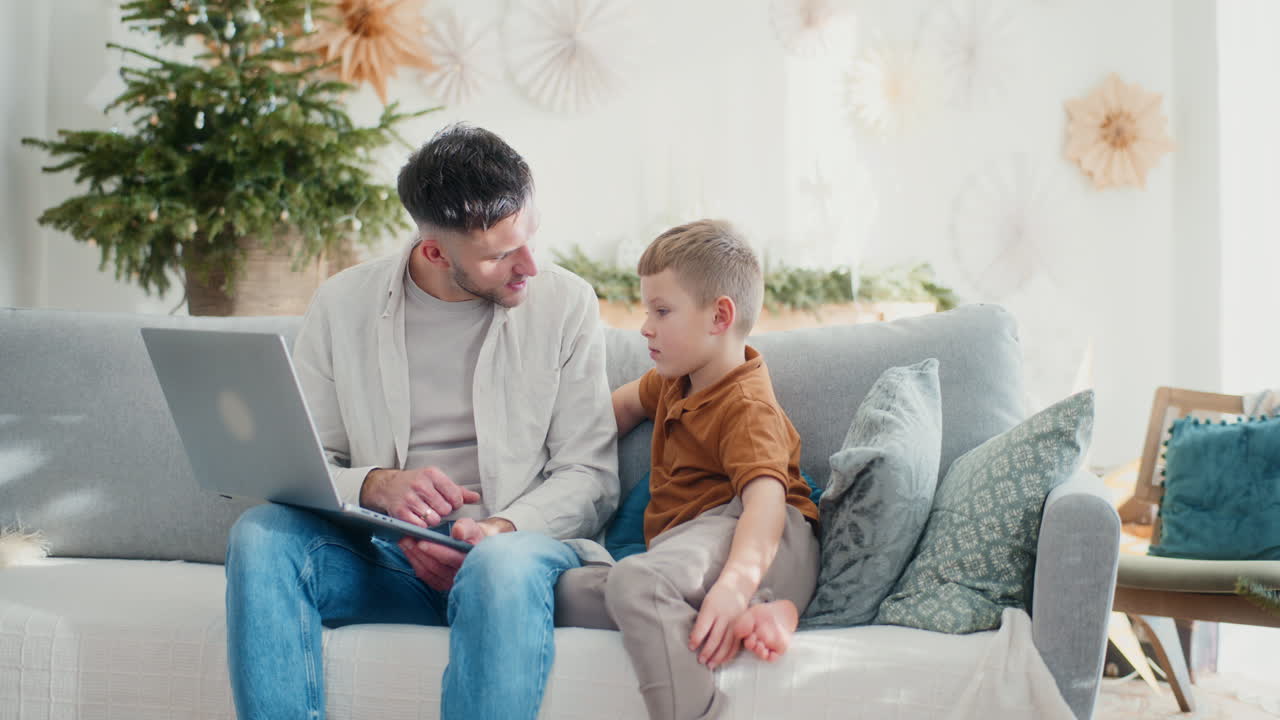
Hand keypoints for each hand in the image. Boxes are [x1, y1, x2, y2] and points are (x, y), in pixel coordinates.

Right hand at [361, 466, 480, 528]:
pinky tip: (418, 519)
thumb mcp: (436, 481)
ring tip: (426, 513)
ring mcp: (409, 498)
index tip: (449, 502)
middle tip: (435, 508)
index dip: (455, 503)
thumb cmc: (415, 483)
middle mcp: (420, 484)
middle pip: (446, 509)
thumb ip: (458, 490)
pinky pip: (420, 526)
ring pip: (434, 519)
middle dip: (443, 512)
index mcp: (432, 474)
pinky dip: (422, 526)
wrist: (387, 486)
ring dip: (432, 520)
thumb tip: (475, 497)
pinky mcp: (400, 512)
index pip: (456, 495)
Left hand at [398, 517, 513, 591]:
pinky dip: (415, 563)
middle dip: (418, 552)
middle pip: (435, 565)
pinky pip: (425, 576)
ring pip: (428, 571)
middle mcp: (461, 574)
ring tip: (403, 541)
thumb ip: (466, 528)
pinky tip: (408, 551)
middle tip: (405, 538)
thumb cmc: (472, 537)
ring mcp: (450, 581)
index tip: (421, 542)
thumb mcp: (473, 528)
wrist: (474, 548)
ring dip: (413, 556)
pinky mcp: (441, 584)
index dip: (436, 551)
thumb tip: (457, 532)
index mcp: (471, 560)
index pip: (452, 558)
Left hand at [688, 574, 752, 669]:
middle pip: (715, 637)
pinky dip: (729, 654)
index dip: (696, 639)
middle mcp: (724, 615)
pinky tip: (723, 661)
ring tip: (710, 665)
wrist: (738, 585)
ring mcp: (735, 622)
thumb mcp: (707, 603)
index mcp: (712, 608)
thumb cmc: (718, 595)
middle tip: (700, 661)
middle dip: (707, 651)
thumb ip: (702, 620)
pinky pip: (736, 643)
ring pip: (727, 643)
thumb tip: (694, 639)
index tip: (691, 647)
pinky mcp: (742, 626)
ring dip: (718, 656)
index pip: (703, 627)